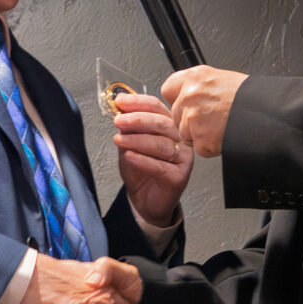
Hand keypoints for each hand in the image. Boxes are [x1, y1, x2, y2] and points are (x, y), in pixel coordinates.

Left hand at [112, 92, 191, 226]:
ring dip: (137, 140)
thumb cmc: (140, 172)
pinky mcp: (180, 176)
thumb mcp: (129, 145)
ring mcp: (183, 158)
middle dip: (138, 119)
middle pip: (162, 123)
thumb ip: (127, 130)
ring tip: (119, 140)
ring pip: (161, 144)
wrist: (144, 201)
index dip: (138, 103)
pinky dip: (142, 159)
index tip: (120, 102)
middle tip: (119, 121)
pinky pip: (160, 166)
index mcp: (170, 127)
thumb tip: (120, 112)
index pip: (157, 108)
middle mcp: (180, 140)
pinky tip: (129, 156)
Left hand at [161, 66, 247, 157]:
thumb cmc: (251, 96)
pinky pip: (200, 148)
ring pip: (185, 134)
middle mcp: (190, 95)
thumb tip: (191, 94)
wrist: (267, 113)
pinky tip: (223, 136)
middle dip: (189, 121)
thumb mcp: (223, 79)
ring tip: (220, 126)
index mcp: (196, 77)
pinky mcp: (201, 139)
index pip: (169, 89)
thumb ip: (201, 87)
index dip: (177, 99)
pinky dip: (211, 147)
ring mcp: (193, 119)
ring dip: (200, 135)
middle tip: (211, 120)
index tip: (185, 104)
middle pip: (176, 115)